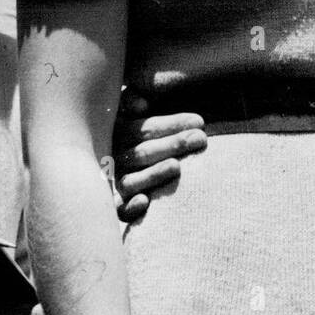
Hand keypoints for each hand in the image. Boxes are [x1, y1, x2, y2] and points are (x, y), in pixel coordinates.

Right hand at [113, 90, 206, 222]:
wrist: (123, 167)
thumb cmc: (141, 135)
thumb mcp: (133, 113)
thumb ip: (133, 102)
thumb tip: (140, 104)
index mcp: (118, 134)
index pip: (144, 129)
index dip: (171, 124)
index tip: (200, 121)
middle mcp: (113, 160)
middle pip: (141, 153)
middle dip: (173, 145)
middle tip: (200, 139)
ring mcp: (114, 185)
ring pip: (130, 182)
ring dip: (153, 174)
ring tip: (177, 166)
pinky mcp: (116, 208)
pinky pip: (119, 211)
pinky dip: (129, 208)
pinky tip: (144, 202)